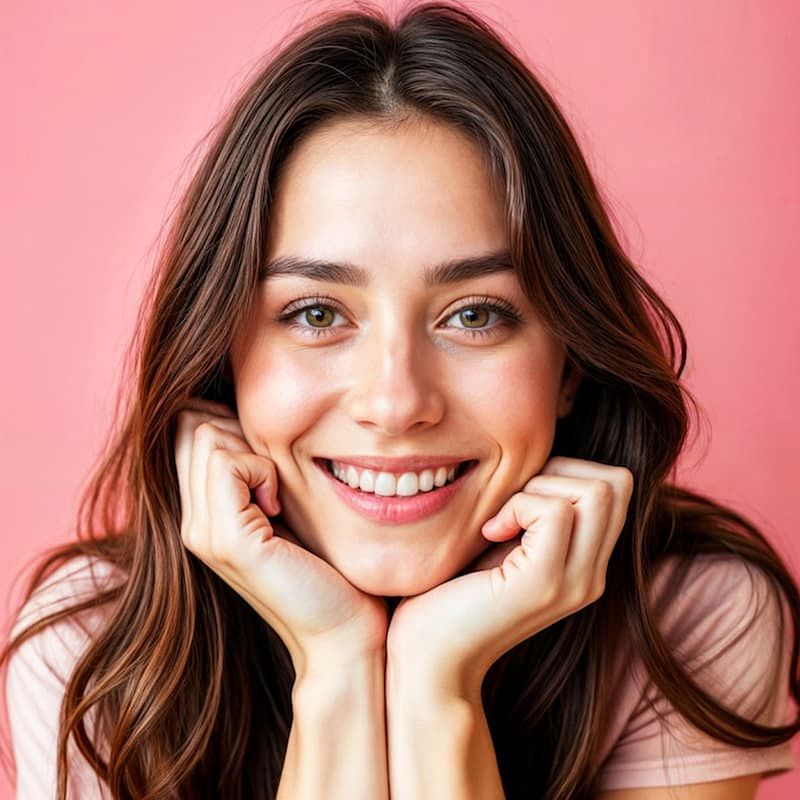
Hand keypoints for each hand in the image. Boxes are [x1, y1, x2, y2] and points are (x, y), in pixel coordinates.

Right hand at [173, 397, 387, 675]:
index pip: (189, 430)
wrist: (341, 634)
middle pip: (191, 426)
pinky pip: (228, 464)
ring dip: (254, 451)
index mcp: (202, 514)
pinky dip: (262, 469)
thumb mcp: (284, 507)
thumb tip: (249, 419)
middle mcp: (192, 523)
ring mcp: (203, 533)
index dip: (229, 423)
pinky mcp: (228, 540)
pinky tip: (279, 505)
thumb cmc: (326, 567)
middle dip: (238, 430)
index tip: (269, 458)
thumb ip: (258, 471)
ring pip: (206, 437)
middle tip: (274, 474)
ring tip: (278, 494)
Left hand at [385, 456, 633, 697]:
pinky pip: (555, 513)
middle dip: (561, 468)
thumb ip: (529, 511)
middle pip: (617, 482)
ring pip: (596, 492)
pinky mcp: (545, 584)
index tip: (521, 494)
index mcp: (585, 562)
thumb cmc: (452, 592)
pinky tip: (489, 533)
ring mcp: (574, 582)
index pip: (617, 485)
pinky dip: (518, 505)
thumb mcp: (502, 541)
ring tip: (502, 519)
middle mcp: (591, 575)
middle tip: (515, 499)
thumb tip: (541, 457)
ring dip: (539, 487)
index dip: (569, 468)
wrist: (431, 658)